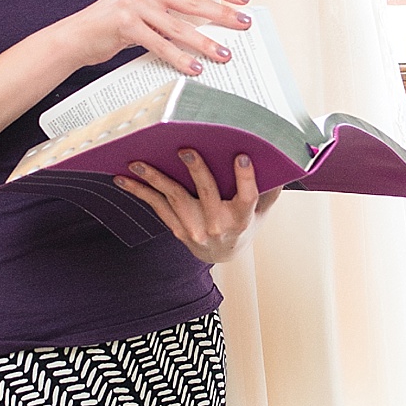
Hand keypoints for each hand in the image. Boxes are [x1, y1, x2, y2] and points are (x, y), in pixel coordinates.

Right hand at [64, 0, 251, 75]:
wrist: (79, 34)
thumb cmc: (118, 22)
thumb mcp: (145, 3)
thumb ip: (171, 3)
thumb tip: (212, 16)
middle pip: (194, 1)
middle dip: (223, 14)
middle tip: (245, 24)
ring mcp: (134, 3)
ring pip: (180, 26)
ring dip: (206, 43)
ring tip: (225, 55)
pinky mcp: (125, 24)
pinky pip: (160, 44)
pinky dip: (179, 58)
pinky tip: (195, 68)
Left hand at [113, 149, 281, 264]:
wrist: (223, 254)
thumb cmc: (245, 223)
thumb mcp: (262, 211)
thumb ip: (270, 189)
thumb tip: (282, 160)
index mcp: (242, 218)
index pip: (247, 196)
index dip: (245, 178)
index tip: (242, 157)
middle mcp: (218, 225)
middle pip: (207, 194)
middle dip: (196, 171)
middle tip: (184, 150)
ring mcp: (195, 229)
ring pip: (174, 199)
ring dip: (155, 179)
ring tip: (138, 162)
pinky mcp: (177, 229)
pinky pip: (157, 207)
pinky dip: (140, 192)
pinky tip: (123, 178)